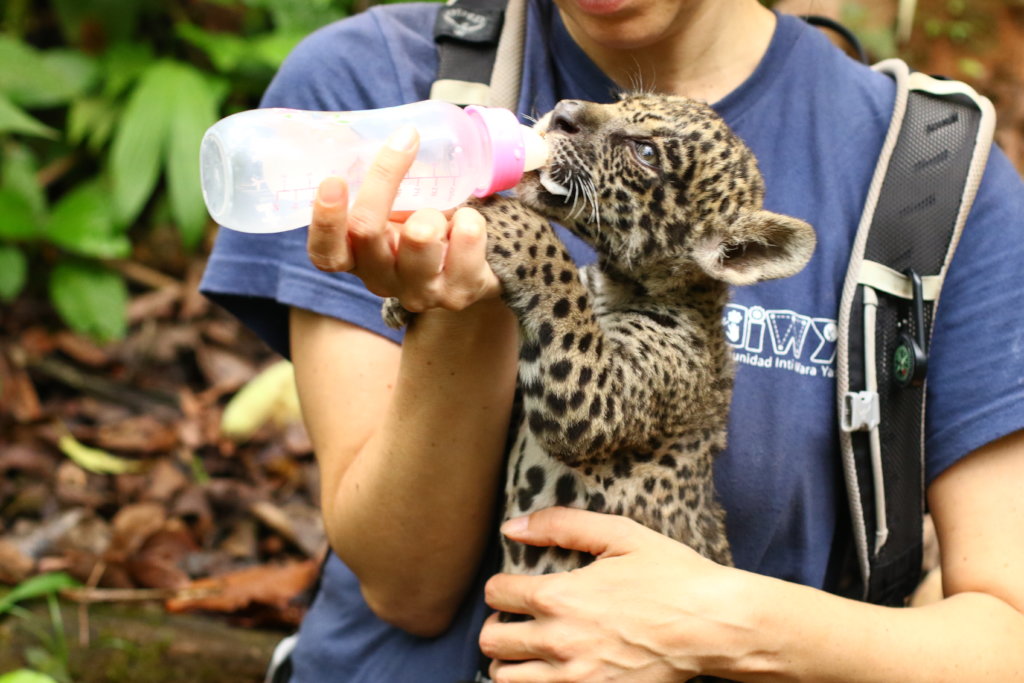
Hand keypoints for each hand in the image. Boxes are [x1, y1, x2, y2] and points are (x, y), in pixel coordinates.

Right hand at [307, 125, 499, 311]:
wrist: (470, 267)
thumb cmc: (421, 228)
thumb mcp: (394, 211)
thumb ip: (381, 185)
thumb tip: (392, 131)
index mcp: (355, 258)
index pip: (325, 253)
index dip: (326, 220)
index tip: (332, 179)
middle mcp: (381, 280)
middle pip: (367, 230)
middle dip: (384, 179)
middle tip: (404, 142)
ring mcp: (419, 292)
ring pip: (419, 237)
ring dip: (433, 210)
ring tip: (442, 213)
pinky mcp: (458, 293)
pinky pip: (465, 241)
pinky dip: (469, 220)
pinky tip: (466, 224)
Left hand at [480, 507, 750, 681]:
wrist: (714, 625)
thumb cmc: (671, 576)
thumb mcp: (620, 534)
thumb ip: (561, 525)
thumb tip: (513, 527)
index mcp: (559, 597)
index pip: (495, 593)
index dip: (501, 585)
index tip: (515, 586)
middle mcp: (558, 642)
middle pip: (491, 640)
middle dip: (498, 624)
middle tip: (517, 618)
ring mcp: (575, 679)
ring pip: (506, 677)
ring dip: (510, 660)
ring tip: (529, 648)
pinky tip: (552, 670)